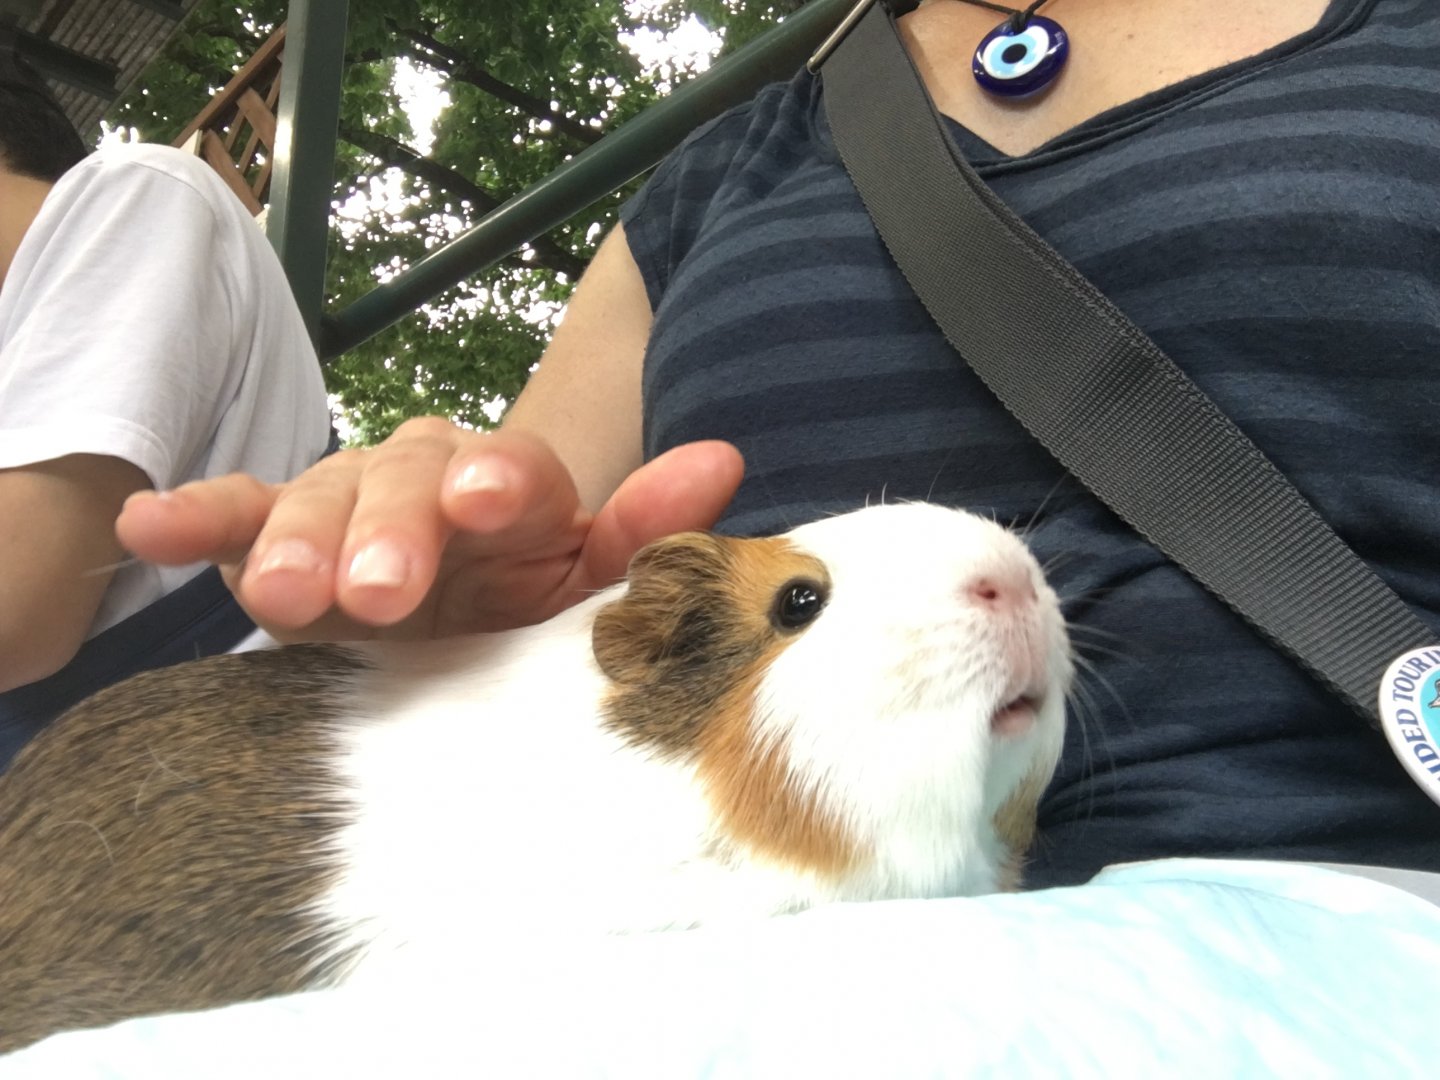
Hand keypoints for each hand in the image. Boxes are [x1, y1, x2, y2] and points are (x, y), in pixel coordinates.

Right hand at [115, 419, 743, 641]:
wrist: (463, 639)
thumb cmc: (535, 614)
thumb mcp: (592, 585)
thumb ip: (650, 531)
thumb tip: (721, 459)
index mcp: (514, 493)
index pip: (510, 468)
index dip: (497, 476)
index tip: (482, 501)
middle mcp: (429, 483)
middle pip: (404, 477)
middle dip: (389, 528)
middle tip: (376, 590)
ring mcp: (351, 508)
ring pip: (318, 500)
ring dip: (298, 541)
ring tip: (280, 596)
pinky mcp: (283, 541)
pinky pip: (238, 519)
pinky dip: (199, 519)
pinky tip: (150, 528)